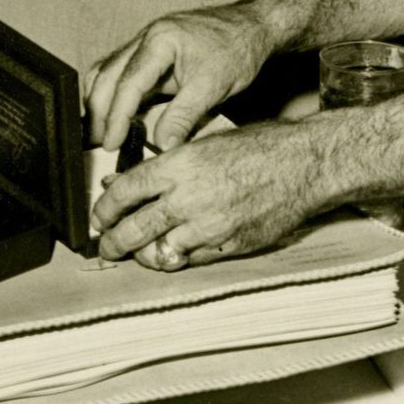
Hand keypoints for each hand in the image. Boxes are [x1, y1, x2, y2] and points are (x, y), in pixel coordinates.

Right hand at [87, 1, 277, 153]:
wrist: (253, 26)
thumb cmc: (238, 47)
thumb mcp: (214, 86)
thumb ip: (184, 115)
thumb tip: (161, 145)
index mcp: (159, 40)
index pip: (127, 84)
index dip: (116, 118)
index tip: (111, 143)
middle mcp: (146, 38)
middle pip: (107, 76)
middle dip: (99, 112)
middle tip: (99, 143)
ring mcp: (146, 42)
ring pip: (108, 72)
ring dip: (101, 102)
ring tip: (100, 132)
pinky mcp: (152, 53)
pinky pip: (122, 72)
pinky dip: (114, 93)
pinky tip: (116, 114)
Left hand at [94, 116, 333, 269]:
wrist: (304, 165)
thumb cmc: (259, 147)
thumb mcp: (206, 143)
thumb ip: (165, 165)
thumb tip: (124, 181)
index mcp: (180, 165)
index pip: (124, 192)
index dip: (104, 209)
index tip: (99, 216)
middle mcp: (190, 198)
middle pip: (133, 230)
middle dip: (112, 242)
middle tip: (106, 246)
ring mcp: (209, 226)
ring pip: (159, 253)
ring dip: (142, 255)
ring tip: (136, 253)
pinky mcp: (228, 246)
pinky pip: (191, 260)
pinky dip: (177, 258)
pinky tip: (173, 252)